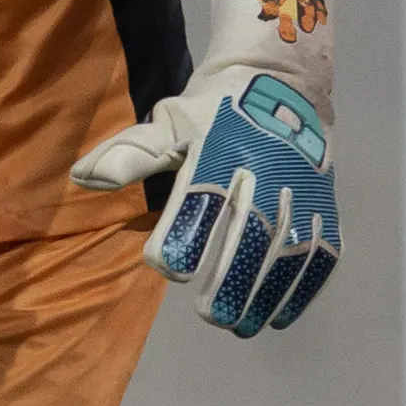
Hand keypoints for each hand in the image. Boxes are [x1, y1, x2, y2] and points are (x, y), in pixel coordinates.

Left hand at [71, 0, 345, 337]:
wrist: (284, 79)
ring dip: (266, 291)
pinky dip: (302, 287)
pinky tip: (279, 316)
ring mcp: (299, 187)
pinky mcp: (322, 201)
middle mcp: (264, 168)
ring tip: (241, 326)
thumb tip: (82, 176)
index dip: (183, 235)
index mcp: (219, 148)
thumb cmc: (215, 108)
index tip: (167, 265)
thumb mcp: (171, 120)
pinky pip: (320, 248)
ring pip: (287, 247)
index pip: (200, 197)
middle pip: (249, 229)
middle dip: (230, 276)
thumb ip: (132, 153)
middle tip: (210, 314)